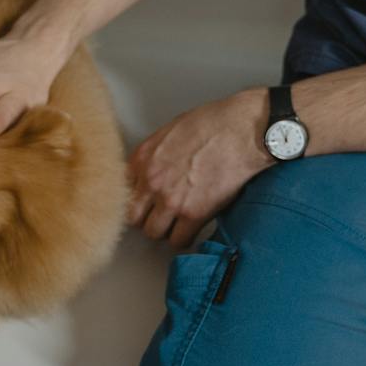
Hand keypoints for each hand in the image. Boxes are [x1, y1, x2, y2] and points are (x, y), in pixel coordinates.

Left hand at [125, 89, 271, 247]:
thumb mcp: (169, 132)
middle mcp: (151, 180)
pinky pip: (179, 240)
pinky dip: (186, 238)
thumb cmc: (213, 124)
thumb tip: (149, 173)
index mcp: (142, 158)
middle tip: (161, 216)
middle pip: (134, 218)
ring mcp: (170, 199)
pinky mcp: (194, 214)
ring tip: (178, 223)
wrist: (242, 131)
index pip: (123, 194)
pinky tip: (193, 228)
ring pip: (154, 233)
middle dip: (147, 218)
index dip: (138, 200)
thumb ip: (153, 157)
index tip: (146, 204)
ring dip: (166, 230)